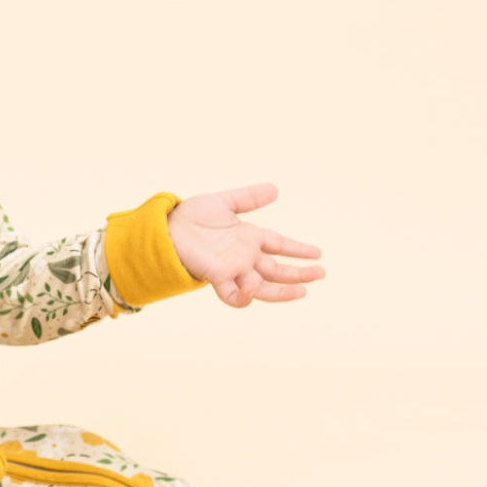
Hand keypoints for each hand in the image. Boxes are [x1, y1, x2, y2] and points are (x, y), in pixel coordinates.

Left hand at [166, 183, 323, 307]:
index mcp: (248, 238)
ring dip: (282, 290)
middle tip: (320, 274)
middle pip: (276, 269)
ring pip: (262, 286)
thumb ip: (248, 198)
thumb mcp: (224, 202)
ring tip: (303, 290)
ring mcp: (232, 269)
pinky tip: (253, 291)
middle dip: (298, 273)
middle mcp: (243, 256)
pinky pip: (233, 294)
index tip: (318, 252)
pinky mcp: (216, 275)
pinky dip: (243, 297)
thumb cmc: (191, 216)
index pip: (279, 245)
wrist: (166, 227)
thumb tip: (276, 189)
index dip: (297, 249)